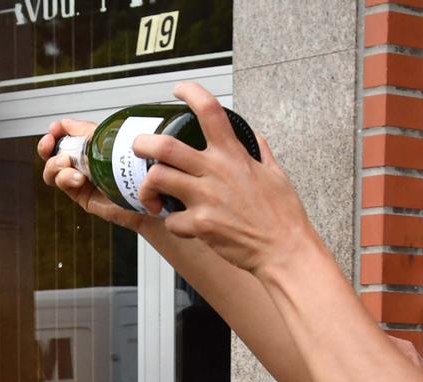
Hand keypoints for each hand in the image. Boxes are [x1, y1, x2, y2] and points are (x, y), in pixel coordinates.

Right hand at [38, 119, 148, 232]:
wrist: (144, 192)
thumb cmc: (131, 167)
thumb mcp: (105, 140)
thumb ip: (84, 130)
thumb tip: (65, 123)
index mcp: (85, 148)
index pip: (62, 138)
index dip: (54, 133)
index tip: (54, 129)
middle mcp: (80, 164)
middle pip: (51, 155)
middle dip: (46, 148)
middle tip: (50, 143)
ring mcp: (79, 180)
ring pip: (51, 172)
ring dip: (54, 165)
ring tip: (66, 163)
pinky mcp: (81, 196)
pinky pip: (62, 184)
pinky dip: (64, 178)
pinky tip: (77, 177)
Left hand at [132, 82, 317, 276]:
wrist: (284, 250)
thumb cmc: (283, 215)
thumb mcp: (276, 173)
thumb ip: (259, 151)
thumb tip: (254, 137)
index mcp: (233, 154)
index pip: (208, 110)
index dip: (189, 93)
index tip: (179, 91)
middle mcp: (215, 171)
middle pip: (164, 146)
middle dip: (142, 143)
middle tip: (138, 148)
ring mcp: (205, 198)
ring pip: (157, 178)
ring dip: (146, 186)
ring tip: (150, 194)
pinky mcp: (200, 225)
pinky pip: (171, 221)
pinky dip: (172, 223)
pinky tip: (181, 225)